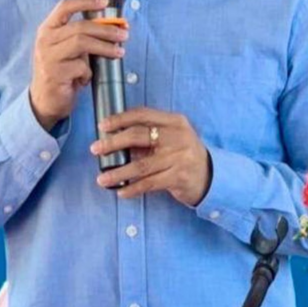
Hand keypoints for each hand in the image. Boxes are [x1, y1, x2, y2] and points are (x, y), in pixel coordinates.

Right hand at [29, 0, 129, 130]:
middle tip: (123, 34)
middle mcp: (45, 39)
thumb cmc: (61, 70)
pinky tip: (87, 79)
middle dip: (106, 29)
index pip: (64, 6)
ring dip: (104, 47)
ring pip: (81, 43)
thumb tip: (114, 26)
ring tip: (119, 52)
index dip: (85, 1)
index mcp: (48, 28)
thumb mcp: (67, 49)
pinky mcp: (54, 73)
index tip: (105, 2)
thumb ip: (83, 36)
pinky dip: (89, 72)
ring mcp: (48, 56)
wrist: (44, 100)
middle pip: (80, 26)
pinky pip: (80, 67)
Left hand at [91, 107, 211, 206]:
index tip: (103, 125)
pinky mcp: (179, 177)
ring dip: (118, 173)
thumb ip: (150, 135)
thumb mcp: (172, 138)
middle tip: (96, 149)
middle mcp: (178, 137)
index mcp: (175, 121)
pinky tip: (121, 191)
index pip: (143, 115)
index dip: (121, 118)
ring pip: (141, 165)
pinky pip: (149, 183)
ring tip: (102, 178)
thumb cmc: (183, 154)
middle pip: (139, 136)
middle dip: (113, 143)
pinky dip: (133, 188)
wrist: (211, 176)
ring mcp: (179, 157)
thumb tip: (115, 137)